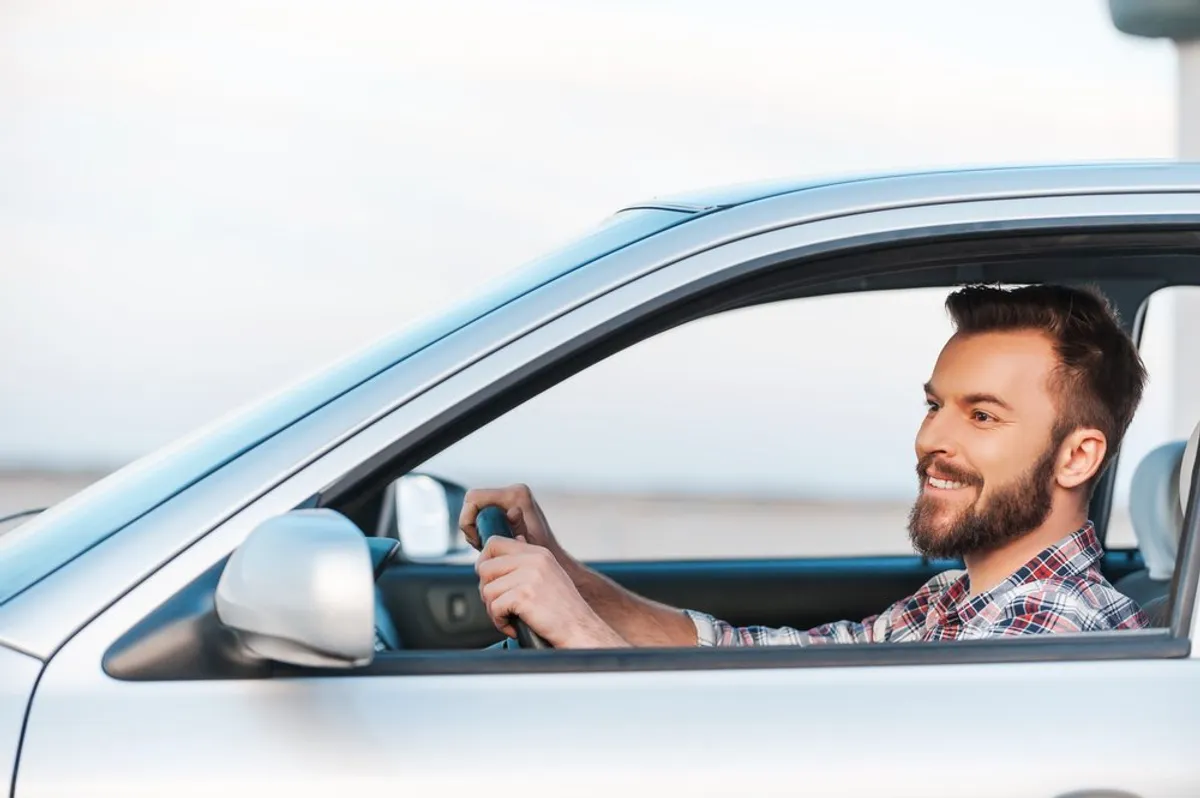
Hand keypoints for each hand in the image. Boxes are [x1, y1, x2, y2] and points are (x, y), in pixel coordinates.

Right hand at [460, 484, 560, 553]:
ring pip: (476, 508)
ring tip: (489, 545)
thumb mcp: (527, 544)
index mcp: (516, 494)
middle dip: (471, 526)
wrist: (552, 556)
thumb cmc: (542, 553)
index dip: (467, 521)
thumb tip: (512, 512)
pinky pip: (483, 512)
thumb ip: (517, 528)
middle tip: (481, 545)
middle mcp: (513, 491)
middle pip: (472, 502)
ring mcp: (510, 496)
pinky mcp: (507, 504)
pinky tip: (494, 541)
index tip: (478, 541)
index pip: (474, 498)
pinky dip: (482, 527)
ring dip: (477, 528)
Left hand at [476, 536, 627, 648]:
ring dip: (493, 610)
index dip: (484, 562)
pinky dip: (500, 621)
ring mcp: (530, 577)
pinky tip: (514, 626)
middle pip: (485, 567)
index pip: (494, 543)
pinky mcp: (525, 596)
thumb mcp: (549, 574)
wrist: (581, 630)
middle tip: (501, 605)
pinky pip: (495, 607)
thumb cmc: (564, 609)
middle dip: (487, 590)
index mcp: (538, 553)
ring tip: (510, 617)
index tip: (490, 580)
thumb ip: (528, 560)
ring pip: (487, 590)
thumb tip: (514, 541)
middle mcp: (534, 560)